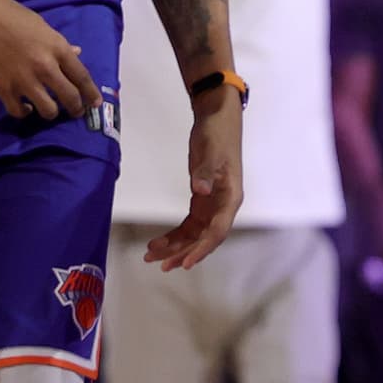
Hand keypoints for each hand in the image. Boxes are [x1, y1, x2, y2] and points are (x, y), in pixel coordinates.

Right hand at [0, 0, 101, 119]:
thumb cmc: (8, 13)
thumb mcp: (39, 24)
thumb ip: (58, 44)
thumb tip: (76, 53)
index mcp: (57, 47)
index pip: (81, 76)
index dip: (91, 93)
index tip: (95, 103)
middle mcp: (44, 66)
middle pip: (69, 97)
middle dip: (76, 108)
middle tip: (75, 112)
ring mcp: (24, 79)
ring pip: (48, 110)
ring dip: (51, 112)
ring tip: (49, 109)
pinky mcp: (2, 88)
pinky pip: (19, 110)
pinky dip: (24, 112)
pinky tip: (25, 107)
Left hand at [145, 86, 243, 269]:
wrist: (216, 117)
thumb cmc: (217, 133)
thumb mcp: (210, 150)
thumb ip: (205, 172)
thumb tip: (200, 192)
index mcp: (231, 197)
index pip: (217, 231)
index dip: (201, 249)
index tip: (185, 263)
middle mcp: (223, 206)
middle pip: (204, 238)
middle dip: (183, 253)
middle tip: (161, 264)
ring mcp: (212, 204)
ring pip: (194, 234)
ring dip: (176, 247)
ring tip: (151, 256)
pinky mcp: (201, 200)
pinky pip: (189, 225)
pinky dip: (175, 235)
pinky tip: (159, 242)